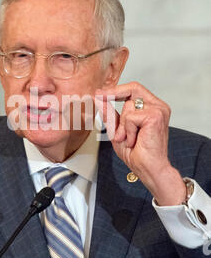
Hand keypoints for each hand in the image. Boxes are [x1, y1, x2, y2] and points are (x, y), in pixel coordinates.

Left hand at [96, 82, 185, 205]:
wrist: (149, 169)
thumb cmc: (138, 153)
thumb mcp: (117, 130)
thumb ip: (110, 114)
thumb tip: (99, 99)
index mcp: (152, 107)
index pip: (134, 89)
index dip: (116, 89)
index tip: (100, 92)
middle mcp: (158, 106)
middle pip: (133, 88)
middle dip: (114, 93)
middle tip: (99, 96)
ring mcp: (159, 110)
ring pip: (128, 105)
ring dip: (122, 124)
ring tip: (128, 139)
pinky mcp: (155, 116)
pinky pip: (131, 117)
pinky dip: (127, 130)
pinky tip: (134, 140)